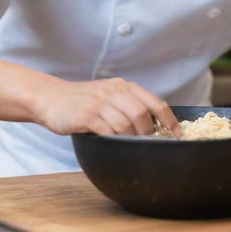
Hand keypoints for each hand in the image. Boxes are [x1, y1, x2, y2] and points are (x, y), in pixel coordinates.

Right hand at [32, 77, 181, 137]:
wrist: (52, 99)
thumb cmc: (84, 101)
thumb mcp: (109, 95)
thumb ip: (129, 105)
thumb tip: (156, 127)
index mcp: (124, 86)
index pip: (155, 102)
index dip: (170, 120)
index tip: (178, 135)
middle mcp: (114, 91)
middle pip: (142, 113)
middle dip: (148, 133)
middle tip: (147, 144)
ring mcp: (100, 102)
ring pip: (126, 123)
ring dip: (131, 138)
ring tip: (129, 145)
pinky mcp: (86, 115)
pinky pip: (107, 130)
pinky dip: (114, 139)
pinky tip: (113, 143)